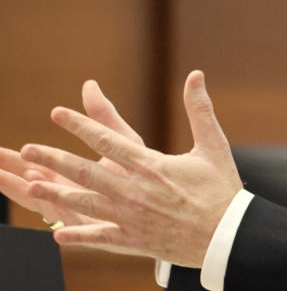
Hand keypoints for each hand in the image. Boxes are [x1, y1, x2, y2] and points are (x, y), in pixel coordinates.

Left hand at [18, 70, 242, 266]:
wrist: (228, 236)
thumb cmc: (222, 189)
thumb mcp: (214, 145)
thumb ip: (200, 110)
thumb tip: (195, 75)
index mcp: (152, 166)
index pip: (108, 140)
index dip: (79, 125)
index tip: (57, 113)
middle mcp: (136, 191)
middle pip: (87, 171)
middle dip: (54, 159)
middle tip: (27, 149)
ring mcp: (132, 217)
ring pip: (86, 203)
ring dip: (56, 195)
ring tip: (31, 186)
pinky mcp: (135, 240)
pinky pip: (100, 237)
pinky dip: (78, 236)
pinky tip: (57, 234)